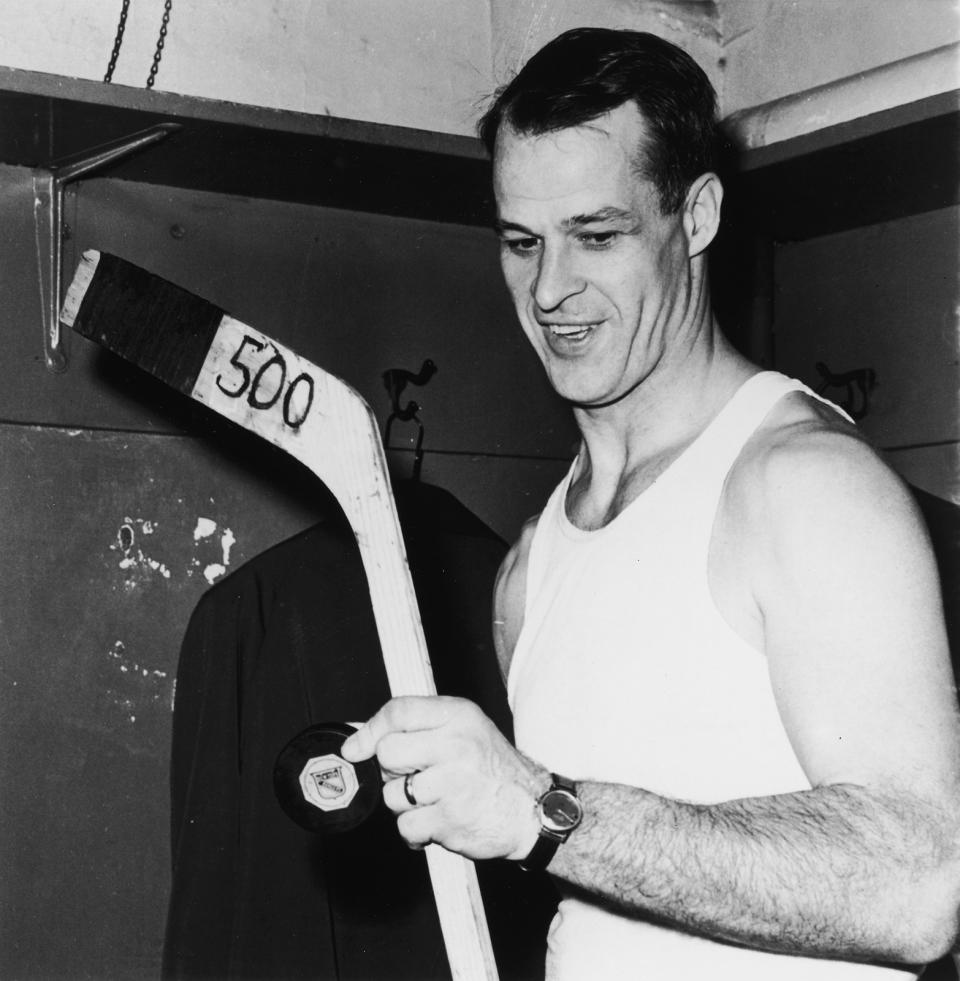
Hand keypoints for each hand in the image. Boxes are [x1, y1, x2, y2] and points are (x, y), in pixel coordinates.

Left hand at [341, 695, 547, 859]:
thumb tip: (363, 738)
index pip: (399, 711)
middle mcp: (456, 745)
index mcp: (459, 716)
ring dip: (406, 805)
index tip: (356, 748)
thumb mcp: (466, 729)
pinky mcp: (450, 820)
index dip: (370, 730)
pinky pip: (406, 827)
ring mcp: (453, 783)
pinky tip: (437, 822)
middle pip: (388, 753)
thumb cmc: (494, 770)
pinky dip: (416, 831)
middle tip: (416, 776)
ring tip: (435, 800)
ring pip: (392, 795)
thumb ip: (422, 727)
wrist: (534, 811)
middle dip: (393, 771)